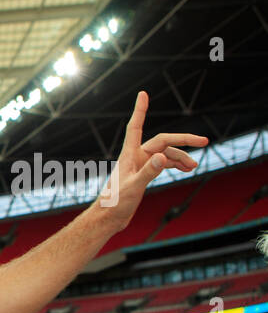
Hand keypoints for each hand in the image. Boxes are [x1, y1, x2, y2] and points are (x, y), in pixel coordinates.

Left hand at [97, 91, 207, 229]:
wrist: (108, 219)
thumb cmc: (115, 203)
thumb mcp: (134, 188)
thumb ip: (148, 172)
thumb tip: (162, 157)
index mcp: (129, 155)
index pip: (135, 127)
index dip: (140, 110)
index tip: (143, 94)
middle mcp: (135, 156)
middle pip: (162, 141)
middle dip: (184, 140)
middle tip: (205, 140)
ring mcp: (140, 165)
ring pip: (165, 154)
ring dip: (181, 157)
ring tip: (195, 167)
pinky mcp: (143, 175)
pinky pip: (163, 164)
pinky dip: (175, 164)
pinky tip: (186, 170)